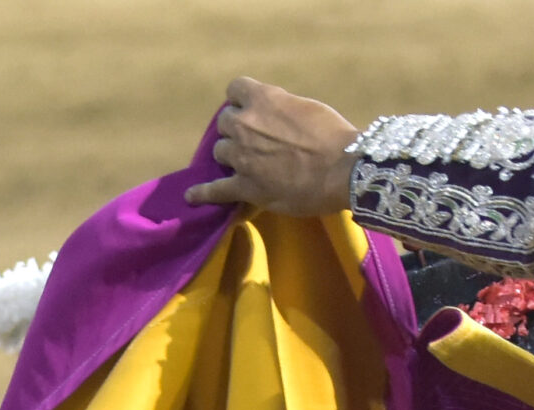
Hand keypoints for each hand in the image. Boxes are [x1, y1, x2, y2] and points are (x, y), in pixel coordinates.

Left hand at [185, 78, 358, 215]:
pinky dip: (202, 193)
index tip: (248, 109)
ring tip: (242, 164)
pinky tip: (191, 196)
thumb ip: (281, 109)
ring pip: (220, 152)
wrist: (342, 169)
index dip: (241, 100)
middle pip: (225, 122)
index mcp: (263, 99)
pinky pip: (214, 190)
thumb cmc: (333, 135)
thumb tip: (273, 116)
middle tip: (251, 141)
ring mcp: (241, 156)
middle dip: (236, 130)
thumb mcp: (306, 108)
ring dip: (230, 156)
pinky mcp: (243, 186)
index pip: (235, 88)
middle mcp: (245, 124)